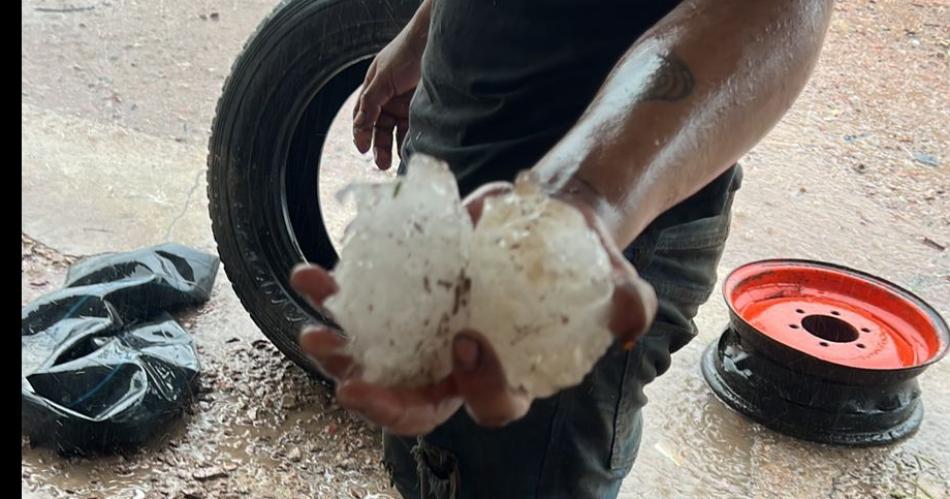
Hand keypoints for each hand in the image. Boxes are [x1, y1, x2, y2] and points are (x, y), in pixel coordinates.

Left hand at [290, 181, 655, 434]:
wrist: (549, 220)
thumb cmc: (584, 260)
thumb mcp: (618, 279)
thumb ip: (630, 304)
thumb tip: (630, 326)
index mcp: (509, 374)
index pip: (488, 405)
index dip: (476, 387)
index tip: (468, 340)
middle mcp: (459, 364)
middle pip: (414, 401)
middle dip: (380, 400)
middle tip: (350, 385)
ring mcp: (426, 332)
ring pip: (374, 360)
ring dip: (339, 351)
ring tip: (313, 329)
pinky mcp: (405, 295)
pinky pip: (361, 304)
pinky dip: (332, 293)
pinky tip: (309, 275)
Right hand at [352, 25, 424, 169]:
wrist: (433, 42)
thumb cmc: (405, 53)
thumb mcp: (382, 78)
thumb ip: (370, 102)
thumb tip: (358, 126)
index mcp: (373, 90)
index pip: (362, 117)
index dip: (361, 133)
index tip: (363, 148)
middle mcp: (388, 99)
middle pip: (379, 129)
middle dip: (379, 146)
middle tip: (381, 163)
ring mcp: (405, 105)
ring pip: (396, 132)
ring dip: (394, 148)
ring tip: (395, 163)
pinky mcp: (421, 109)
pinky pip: (413, 129)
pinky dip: (410, 141)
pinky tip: (411, 150)